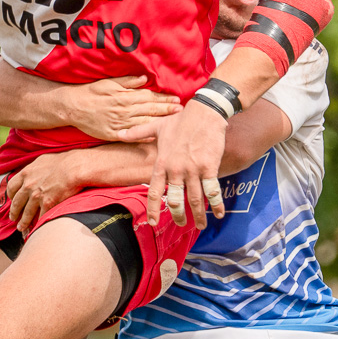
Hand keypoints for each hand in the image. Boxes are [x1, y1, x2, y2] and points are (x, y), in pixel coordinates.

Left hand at [5, 153, 84, 234]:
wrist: (74, 167)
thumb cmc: (62, 161)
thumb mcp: (42, 160)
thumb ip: (34, 168)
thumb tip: (33, 172)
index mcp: (26, 174)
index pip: (11, 186)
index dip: (11, 195)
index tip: (12, 199)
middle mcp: (28, 186)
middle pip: (16, 202)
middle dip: (14, 212)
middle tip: (13, 218)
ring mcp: (37, 196)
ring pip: (26, 213)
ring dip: (23, 222)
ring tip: (21, 228)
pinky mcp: (48, 204)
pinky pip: (40, 217)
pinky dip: (38, 224)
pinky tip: (37, 228)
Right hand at [62, 75, 180, 141]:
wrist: (73, 106)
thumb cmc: (91, 92)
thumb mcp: (109, 82)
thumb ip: (128, 81)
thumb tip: (145, 79)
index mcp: (125, 96)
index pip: (149, 97)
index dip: (164, 99)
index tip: (177, 99)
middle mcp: (124, 110)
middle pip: (150, 110)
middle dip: (167, 110)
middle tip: (182, 111)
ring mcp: (119, 123)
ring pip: (144, 123)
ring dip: (159, 123)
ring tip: (173, 123)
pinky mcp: (113, 134)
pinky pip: (131, 136)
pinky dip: (142, 137)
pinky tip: (154, 138)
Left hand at [147, 101, 227, 227]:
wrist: (205, 112)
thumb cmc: (181, 119)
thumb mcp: (156, 126)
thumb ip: (137, 133)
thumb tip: (118, 134)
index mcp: (162, 162)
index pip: (154, 191)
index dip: (153, 208)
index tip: (152, 222)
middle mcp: (176, 169)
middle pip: (175, 200)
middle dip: (178, 216)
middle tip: (181, 224)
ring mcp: (193, 169)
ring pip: (195, 199)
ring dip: (198, 215)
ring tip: (200, 226)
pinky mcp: (210, 167)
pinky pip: (212, 190)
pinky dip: (216, 204)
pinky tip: (219, 214)